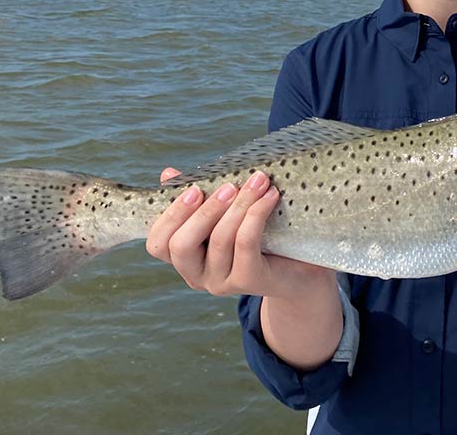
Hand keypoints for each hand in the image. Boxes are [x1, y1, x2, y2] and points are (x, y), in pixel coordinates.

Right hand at [146, 167, 334, 299]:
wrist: (299, 268)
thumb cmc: (257, 234)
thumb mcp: (225, 213)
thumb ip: (197, 197)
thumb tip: (167, 174)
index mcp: (184, 258)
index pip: (158, 244)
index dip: (170, 216)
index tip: (194, 188)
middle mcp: (197, 275)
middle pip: (181, 246)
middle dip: (203, 211)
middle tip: (228, 186)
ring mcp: (222, 282)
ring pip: (220, 240)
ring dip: (239, 206)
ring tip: (258, 182)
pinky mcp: (249, 281)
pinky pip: (246, 245)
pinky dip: (256, 215)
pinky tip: (269, 196)